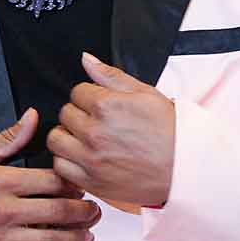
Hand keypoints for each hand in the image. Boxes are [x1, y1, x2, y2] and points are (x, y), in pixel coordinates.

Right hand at [0, 108, 98, 240]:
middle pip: (59, 212)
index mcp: (1, 181)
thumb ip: (8, 139)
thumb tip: (34, 117)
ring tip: (87, 236)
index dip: (73, 182)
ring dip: (76, 240)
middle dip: (84, 212)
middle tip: (95, 211)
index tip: (81, 185)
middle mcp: (3, 212)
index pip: (52, 181)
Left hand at [49, 52, 176, 209]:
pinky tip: (84, 158)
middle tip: (97, 123)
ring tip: (85, 140)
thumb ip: (111, 76)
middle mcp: (95, 132)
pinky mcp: (91, 181)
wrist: (184, 169)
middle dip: (78, 115)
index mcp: (107, 106)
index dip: (89, 97)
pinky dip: (67, 161)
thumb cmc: (170, 132)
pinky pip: (60, 166)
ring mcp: (90, 158)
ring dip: (67, 137)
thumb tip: (86, 59)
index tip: (101, 106)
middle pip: (65, 114)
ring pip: (56, 140)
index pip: (77, 92)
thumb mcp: (146, 94)